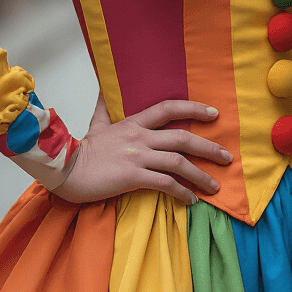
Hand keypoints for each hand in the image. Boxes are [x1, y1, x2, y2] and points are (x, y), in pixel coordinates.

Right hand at [53, 94, 231, 204]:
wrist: (64, 169)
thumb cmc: (81, 151)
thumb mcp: (96, 124)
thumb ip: (104, 109)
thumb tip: (104, 91)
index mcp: (134, 123)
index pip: (169, 108)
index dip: (194, 108)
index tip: (215, 114)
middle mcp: (140, 137)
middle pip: (183, 137)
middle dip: (209, 147)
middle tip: (227, 157)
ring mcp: (138, 157)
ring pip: (179, 162)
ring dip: (201, 175)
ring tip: (215, 186)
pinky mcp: (133, 177)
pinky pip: (166, 184)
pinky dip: (182, 192)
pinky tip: (191, 200)